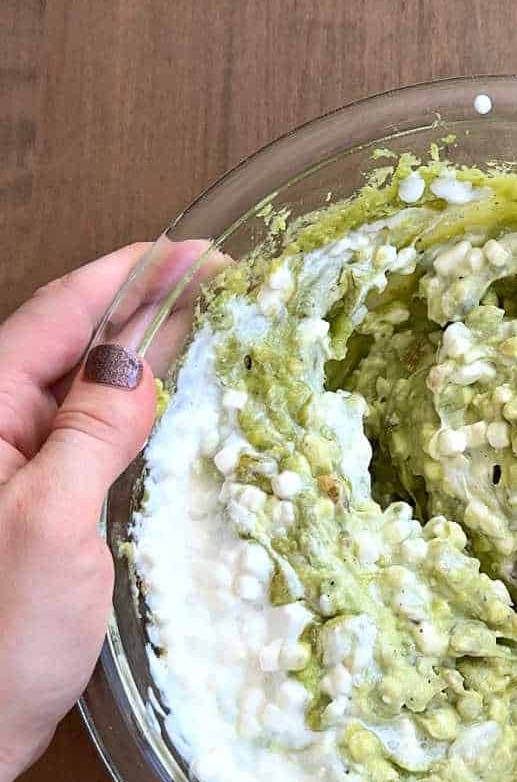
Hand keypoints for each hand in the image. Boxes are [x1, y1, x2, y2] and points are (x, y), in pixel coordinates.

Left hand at [0, 242, 203, 781]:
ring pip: (93, 392)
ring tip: (219, 334)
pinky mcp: (45, 509)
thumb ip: (90, 435)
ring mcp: (22, 470)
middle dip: (152, 306)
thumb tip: (136, 362)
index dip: (135, 275)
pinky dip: (144, 418)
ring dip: (153, 358)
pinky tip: (182, 413)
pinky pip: (99, 443)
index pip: (64, 314)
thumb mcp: (47, 525)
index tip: (202, 256)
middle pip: (80, 344)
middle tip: (229, 289)